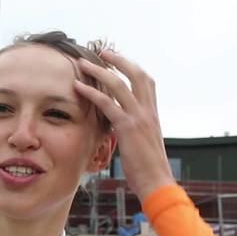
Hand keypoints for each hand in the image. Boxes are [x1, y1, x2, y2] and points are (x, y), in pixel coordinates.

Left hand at [73, 50, 174, 201]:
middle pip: (137, 74)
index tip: (118, 60)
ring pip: (119, 85)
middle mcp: (148, 111)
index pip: (146, 82)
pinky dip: (91, 93)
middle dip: (119, 60)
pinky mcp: (127, 128)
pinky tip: (78, 87)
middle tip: (103, 51)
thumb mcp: (143, 144)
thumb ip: (134, 130)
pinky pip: (107, 104)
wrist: (158, 184)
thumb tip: (120, 126)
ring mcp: (139, 118)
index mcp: (153, 114)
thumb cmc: (149, 169)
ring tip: (84, 64)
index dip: (132, 68)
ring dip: (100, 71)